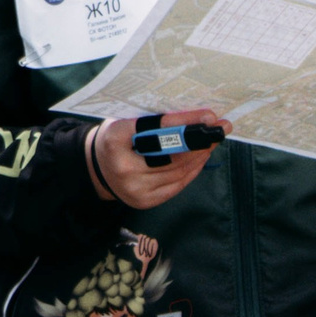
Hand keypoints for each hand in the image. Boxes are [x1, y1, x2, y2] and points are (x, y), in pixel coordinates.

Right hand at [90, 109, 230, 207]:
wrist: (96, 168)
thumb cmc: (116, 139)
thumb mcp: (125, 122)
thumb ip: (153, 122)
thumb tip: (193, 118)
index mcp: (114, 140)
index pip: (154, 128)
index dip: (183, 121)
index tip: (208, 115)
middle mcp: (123, 167)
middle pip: (171, 153)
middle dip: (200, 141)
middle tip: (220, 128)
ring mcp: (135, 187)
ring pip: (179, 170)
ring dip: (200, 155)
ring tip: (212, 142)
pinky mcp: (145, 200)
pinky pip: (177, 184)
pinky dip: (192, 170)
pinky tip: (200, 158)